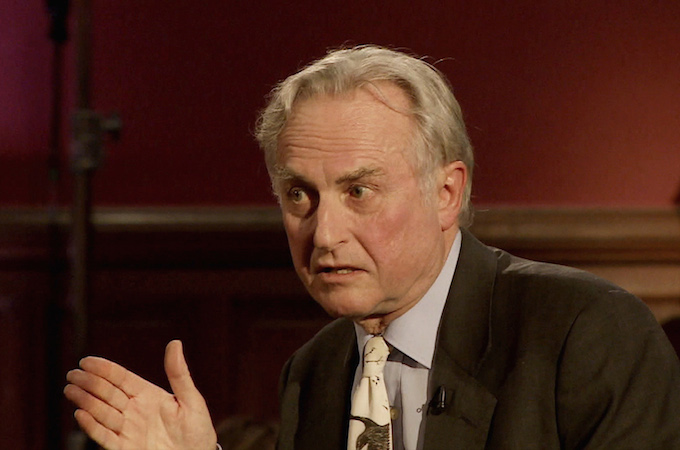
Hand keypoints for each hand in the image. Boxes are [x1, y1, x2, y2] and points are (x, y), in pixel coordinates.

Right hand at [64, 340, 216, 449]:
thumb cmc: (197, 430)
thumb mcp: (191, 399)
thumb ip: (178, 373)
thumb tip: (175, 342)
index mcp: (148, 395)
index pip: (121, 378)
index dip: (104, 369)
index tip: (86, 361)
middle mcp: (134, 410)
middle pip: (107, 393)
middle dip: (89, 383)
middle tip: (72, 374)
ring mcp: (128, 429)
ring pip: (102, 412)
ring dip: (85, 401)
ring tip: (70, 390)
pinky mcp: (125, 448)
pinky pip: (105, 436)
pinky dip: (92, 426)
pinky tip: (80, 414)